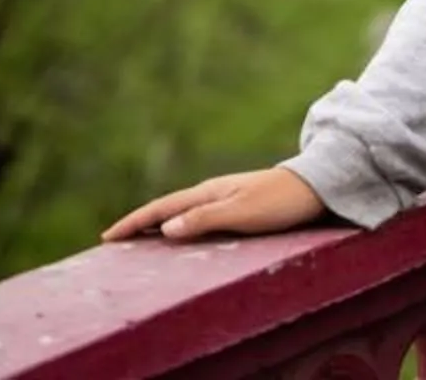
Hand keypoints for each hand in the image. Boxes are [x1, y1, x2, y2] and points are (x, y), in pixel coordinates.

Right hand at [105, 167, 326, 243]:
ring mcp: (226, 196)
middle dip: (139, 222)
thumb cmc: (281, 201)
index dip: (134, 222)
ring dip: (158, 223)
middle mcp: (213, 192)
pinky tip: (183, 232)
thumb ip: (204, 219)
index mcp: (209, 193)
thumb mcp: (241, 212)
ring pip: (182, 211)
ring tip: (139, 238)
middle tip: (114, 239)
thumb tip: (164, 228)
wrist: (318, 186)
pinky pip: (199, 215)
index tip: (108, 236)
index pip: (162, 209)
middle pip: (167, 208)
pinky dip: (181, 223)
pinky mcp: (239, 204)